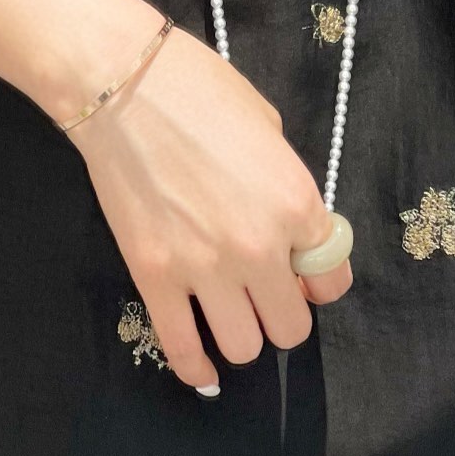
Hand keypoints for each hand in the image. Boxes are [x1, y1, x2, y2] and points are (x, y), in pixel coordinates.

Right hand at [72, 18, 353, 390]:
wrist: (122, 85)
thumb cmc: (201, 89)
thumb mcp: (270, 129)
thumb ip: (287, 186)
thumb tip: (290, 229)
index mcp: (298, 205)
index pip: (332, 280)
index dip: (318, 281)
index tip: (301, 273)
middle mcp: (260, 247)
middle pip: (290, 326)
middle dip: (280, 313)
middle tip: (261, 291)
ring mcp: (204, 268)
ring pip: (243, 347)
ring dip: (241, 334)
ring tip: (228, 312)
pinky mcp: (154, 277)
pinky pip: (182, 348)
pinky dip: (194, 367)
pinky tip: (201, 370)